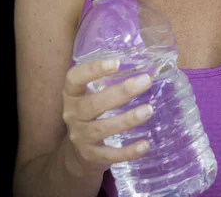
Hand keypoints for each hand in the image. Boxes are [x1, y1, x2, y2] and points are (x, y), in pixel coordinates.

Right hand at [62, 59, 152, 178]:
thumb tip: (144, 65)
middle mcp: (72, 115)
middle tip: (145, 81)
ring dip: (127, 119)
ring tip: (148, 109)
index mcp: (72, 94)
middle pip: (93, 103)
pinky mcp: (91, 156)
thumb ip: (108, 81)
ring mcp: (80, 137)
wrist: (77, 153)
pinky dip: (128, 151)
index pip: (74, 78)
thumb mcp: (90, 95)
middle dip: (121, 92)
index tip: (116, 63)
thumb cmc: (91, 113)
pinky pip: (110, 154)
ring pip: (102, 128)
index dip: (93, 69)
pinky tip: (145, 144)